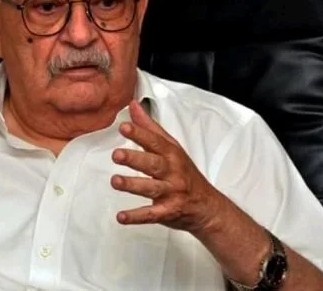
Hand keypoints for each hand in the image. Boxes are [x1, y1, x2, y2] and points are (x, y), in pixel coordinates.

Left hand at [111, 100, 220, 235]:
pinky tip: (121, 216)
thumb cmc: (185, 173)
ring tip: (115, 181)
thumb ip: (150, 127)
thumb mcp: (171, 147)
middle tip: (116, 154)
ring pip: (151, 188)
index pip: (155, 142)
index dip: (140, 134)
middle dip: (135, 159)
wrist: (207, 206)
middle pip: (153, 164)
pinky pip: (152, 215)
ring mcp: (172, 193)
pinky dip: (136, 216)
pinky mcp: (168, 212)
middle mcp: (172, 172)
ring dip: (133, 185)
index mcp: (172, 154)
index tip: (123, 127)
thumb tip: (133, 105)